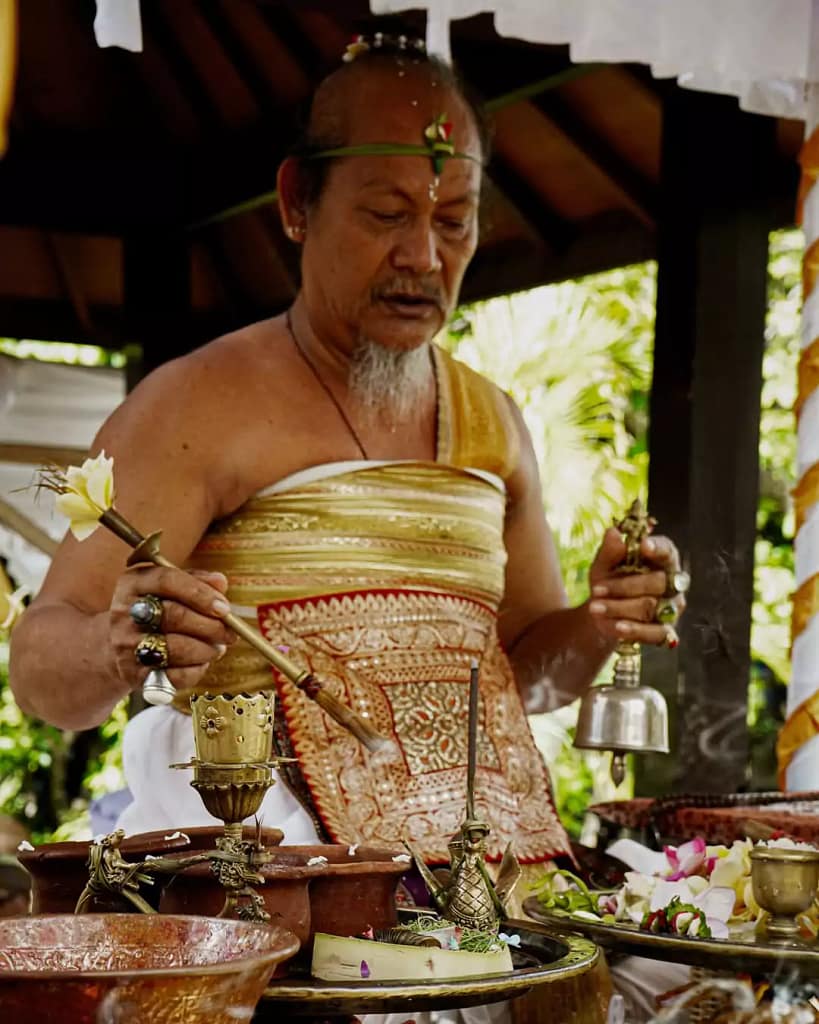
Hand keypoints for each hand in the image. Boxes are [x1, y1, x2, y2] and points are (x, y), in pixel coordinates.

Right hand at [109, 565, 237, 692]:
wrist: (119, 646)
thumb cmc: (155, 611)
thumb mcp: (170, 589)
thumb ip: (197, 581)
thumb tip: (220, 582)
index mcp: (134, 583)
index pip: (168, 581)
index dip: (201, 594)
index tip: (224, 608)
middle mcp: (125, 612)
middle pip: (175, 616)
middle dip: (211, 626)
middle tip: (230, 633)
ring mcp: (126, 644)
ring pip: (176, 648)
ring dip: (206, 649)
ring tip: (217, 647)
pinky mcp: (132, 673)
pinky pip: (173, 675)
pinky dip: (195, 670)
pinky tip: (201, 663)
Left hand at [586, 527, 685, 645]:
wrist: (601, 611)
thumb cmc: (608, 579)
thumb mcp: (604, 564)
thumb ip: (610, 551)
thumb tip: (613, 533)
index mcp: (662, 559)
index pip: (667, 551)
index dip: (658, 548)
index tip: (643, 546)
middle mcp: (673, 583)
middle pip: (658, 583)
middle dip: (625, 586)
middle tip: (596, 589)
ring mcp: (672, 608)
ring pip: (651, 607)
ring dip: (620, 607)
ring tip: (594, 607)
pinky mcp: (666, 630)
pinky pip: (655, 633)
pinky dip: (634, 630)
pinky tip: (617, 626)